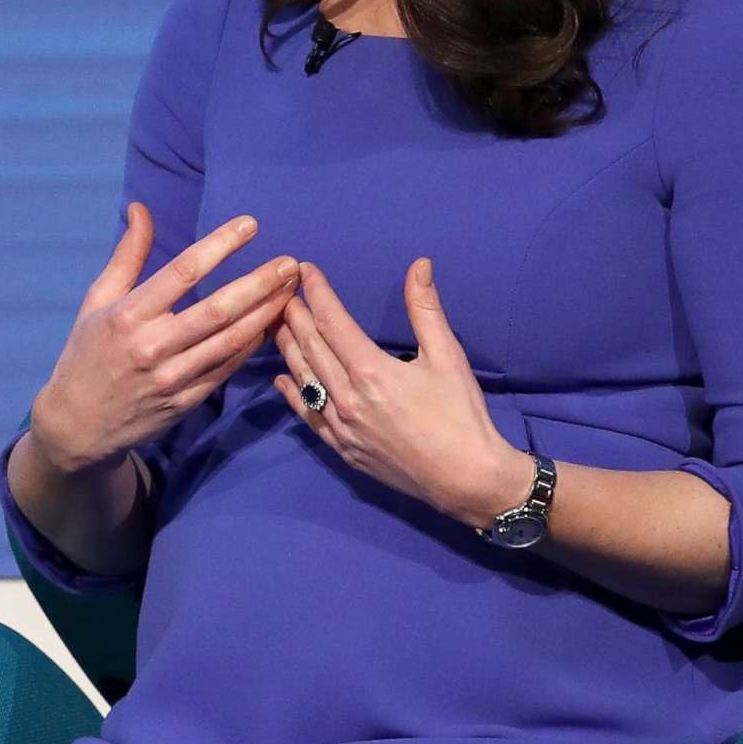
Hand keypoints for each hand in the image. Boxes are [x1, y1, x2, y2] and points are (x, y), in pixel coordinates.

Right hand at [29, 206, 300, 473]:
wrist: (78, 422)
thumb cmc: (87, 352)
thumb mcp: (98, 299)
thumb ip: (127, 255)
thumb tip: (141, 208)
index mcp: (129, 315)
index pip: (183, 271)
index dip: (220, 245)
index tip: (250, 225)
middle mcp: (153, 346)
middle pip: (218, 310)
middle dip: (260, 283)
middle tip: (291, 263)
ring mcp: (173, 378)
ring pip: (231, 341)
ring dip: (266, 313)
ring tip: (291, 289)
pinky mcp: (187, 401)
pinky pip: (228, 368)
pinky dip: (252, 345)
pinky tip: (271, 323)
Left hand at [271, 257, 535, 526]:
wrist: (465, 478)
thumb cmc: (461, 415)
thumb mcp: (448, 356)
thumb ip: (426, 309)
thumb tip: (419, 265)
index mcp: (370, 371)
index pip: (332, 322)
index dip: (317, 293)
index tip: (305, 270)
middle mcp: (346, 397)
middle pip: (310, 347)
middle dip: (295, 315)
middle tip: (283, 291)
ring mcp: (340, 426)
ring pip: (303, 378)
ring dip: (288, 348)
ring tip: (277, 324)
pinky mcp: (341, 448)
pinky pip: (308, 415)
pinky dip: (292, 393)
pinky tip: (282, 378)